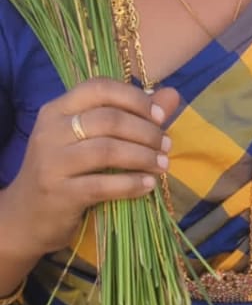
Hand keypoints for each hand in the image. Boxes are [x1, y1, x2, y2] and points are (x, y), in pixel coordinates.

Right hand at [1, 78, 180, 260]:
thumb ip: (131, 115)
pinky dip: (131, 184)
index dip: (134, 98)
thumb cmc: (64, 172)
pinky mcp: (59, 193)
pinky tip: (148, 185)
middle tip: (166, 145)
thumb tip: (172, 95)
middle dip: (146, 131)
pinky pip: (103, 185)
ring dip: (143, 157)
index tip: (160, 116)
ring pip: (107, 150)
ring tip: (163, 165)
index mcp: (57, 110)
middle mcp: (51, 131)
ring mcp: (52, 162)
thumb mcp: (89, 140)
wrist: (26, 216)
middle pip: (108, 119)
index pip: (98, 88)